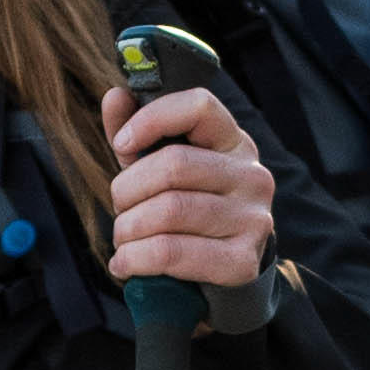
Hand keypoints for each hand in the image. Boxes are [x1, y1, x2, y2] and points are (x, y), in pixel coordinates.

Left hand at [96, 81, 271, 291]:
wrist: (223, 273)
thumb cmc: (187, 211)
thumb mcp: (161, 169)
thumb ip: (139, 133)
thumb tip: (116, 96)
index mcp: (234, 143)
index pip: (199, 106)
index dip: (152, 118)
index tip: (121, 143)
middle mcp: (252, 177)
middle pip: (174, 165)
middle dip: (128, 189)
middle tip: (119, 208)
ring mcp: (252, 220)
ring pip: (169, 210)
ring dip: (128, 228)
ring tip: (122, 239)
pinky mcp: (241, 262)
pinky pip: (172, 252)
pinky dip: (135, 259)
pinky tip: (125, 263)